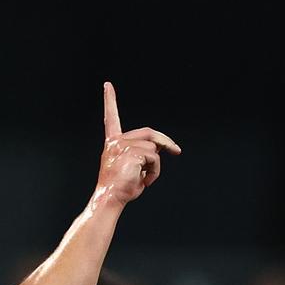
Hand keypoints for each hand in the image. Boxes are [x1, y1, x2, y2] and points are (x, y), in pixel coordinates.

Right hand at [95, 82, 180, 206]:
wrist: (110, 198)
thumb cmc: (121, 188)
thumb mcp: (133, 168)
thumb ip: (143, 155)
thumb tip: (160, 149)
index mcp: (112, 143)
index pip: (111, 118)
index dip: (109, 101)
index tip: (107, 85)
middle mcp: (116, 142)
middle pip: (148, 133)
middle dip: (165, 141)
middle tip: (176, 150)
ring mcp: (123, 146)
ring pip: (154, 149)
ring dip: (156, 166)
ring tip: (146, 179)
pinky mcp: (132, 153)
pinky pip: (155, 159)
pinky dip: (155, 172)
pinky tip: (145, 181)